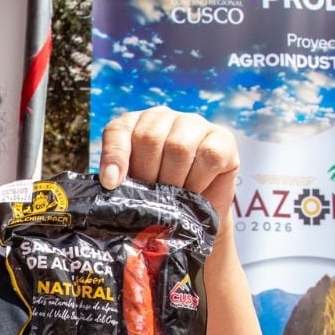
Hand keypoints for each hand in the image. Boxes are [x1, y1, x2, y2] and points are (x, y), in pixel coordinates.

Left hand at [98, 107, 240, 220]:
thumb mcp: (132, 190)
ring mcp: (195, 124)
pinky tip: (194, 192)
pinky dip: (198, 181)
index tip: (111, 184)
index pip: (118, 131)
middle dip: (148, 175)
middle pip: (149, 138)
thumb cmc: (159, 200)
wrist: (196, 217)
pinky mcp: (223, 139)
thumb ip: (119, 180)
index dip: (114, 157)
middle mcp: (164, 117)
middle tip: (152, 197)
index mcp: (134, 125)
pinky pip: (208, 156)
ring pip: (178, 147)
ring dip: (173, 181)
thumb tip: (111, 182)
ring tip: (173, 198)